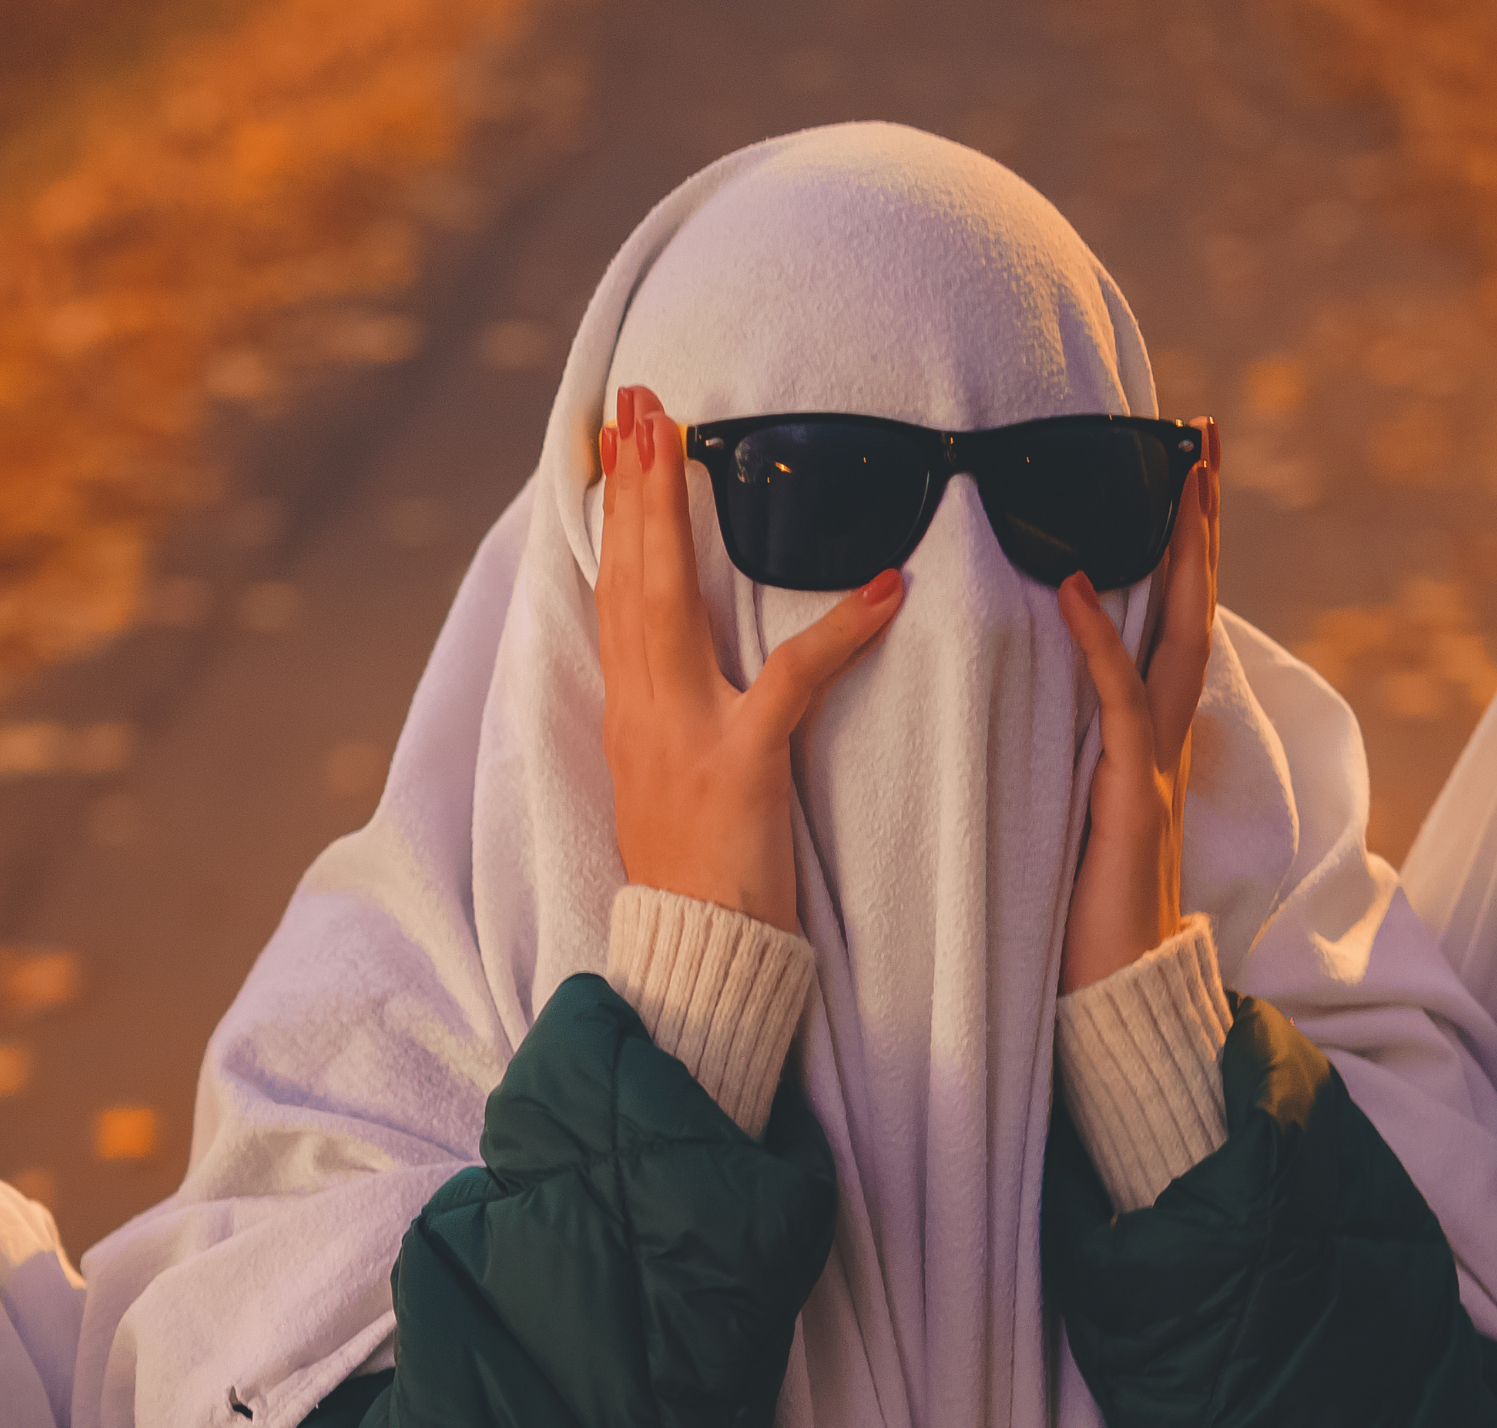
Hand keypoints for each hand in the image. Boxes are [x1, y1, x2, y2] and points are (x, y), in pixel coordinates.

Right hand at [595, 382, 903, 931]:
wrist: (697, 955)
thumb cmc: (701, 877)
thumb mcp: (670, 781)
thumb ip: (675, 713)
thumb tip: (685, 662)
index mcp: (629, 714)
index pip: (615, 594)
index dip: (614, 514)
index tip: (612, 438)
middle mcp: (643, 714)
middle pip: (629, 579)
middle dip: (628, 485)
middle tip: (633, 402)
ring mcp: (684, 738)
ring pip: (669, 605)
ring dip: (671, 517)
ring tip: (677, 440)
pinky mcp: (741, 770)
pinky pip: (793, 684)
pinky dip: (839, 633)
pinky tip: (883, 589)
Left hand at [1055, 445, 1221, 992]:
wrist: (1114, 998)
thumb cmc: (1081, 921)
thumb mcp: (1070, 820)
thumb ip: (1063, 763)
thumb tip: (1027, 713)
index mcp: (1146, 745)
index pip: (1170, 625)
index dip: (1180, 552)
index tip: (1182, 478)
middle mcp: (1162, 743)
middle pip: (1194, 610)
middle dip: (1201, 525)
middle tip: (1203, 441)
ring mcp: (1154, 768)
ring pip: (1179, 639)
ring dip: (1180, 557)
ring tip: (1179, 480)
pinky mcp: (1129, 800)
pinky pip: (1118, 705)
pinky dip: (1100, 644)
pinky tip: (1077, 588)